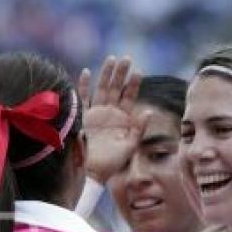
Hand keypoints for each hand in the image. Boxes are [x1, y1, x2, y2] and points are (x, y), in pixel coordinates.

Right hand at [78, 56, 148, 183]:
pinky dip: (84, 86)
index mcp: (122, 119)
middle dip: (121, 73)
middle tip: (126, 58)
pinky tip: (87, 72)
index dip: (134, 84)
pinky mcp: (82, 117)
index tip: (139, 71)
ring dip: (106, 74)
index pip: (129, 97)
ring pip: (101, 89)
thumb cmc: (112, 163)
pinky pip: (82, 98)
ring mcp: (95, 113)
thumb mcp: (130, 146)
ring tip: (112, 59)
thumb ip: (139, 129)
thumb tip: (149, 111)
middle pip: (115, 88)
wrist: (92, 172)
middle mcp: (109, 113)